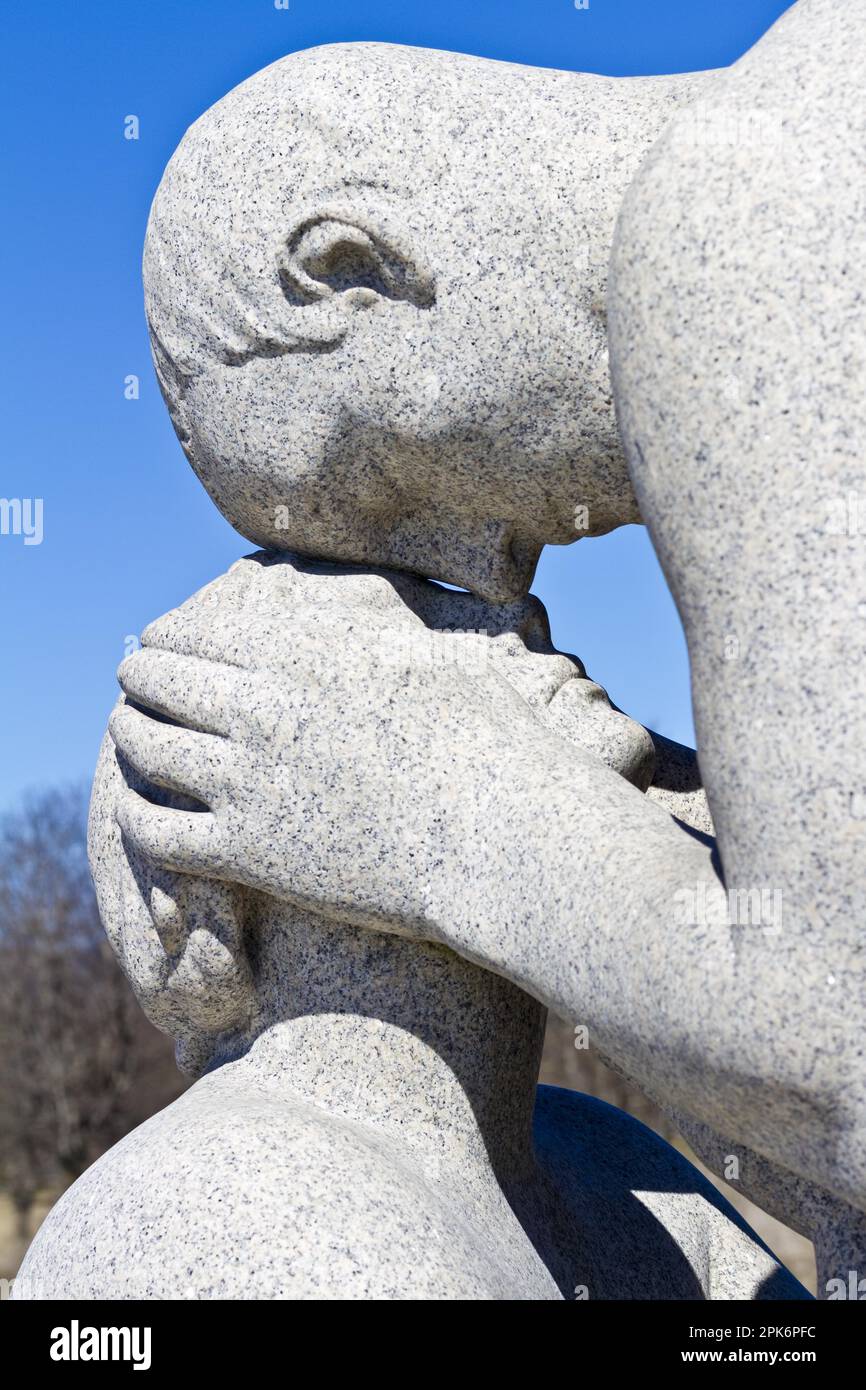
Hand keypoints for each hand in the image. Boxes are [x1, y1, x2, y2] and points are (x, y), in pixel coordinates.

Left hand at [109, 588, 555, 942]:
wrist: (498, 838)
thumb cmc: (488, 741)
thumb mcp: (434, 653)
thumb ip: (379, 626)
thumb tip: (361, 605)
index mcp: (304, 652)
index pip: (196, 630)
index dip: (168, 636)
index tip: (161, 642)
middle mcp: (263, 707)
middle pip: (158, 680)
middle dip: (140, 678)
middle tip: (136, 683)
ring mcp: (250, 781)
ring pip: (145, 745)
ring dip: (129, 734)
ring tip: (130, 732)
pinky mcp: (250, 851)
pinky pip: (156, 830)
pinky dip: (136, 811)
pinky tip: (141, 806)